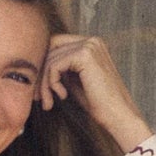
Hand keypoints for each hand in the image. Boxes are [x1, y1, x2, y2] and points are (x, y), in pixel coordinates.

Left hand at [39, 34, 151, 153]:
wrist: (118, 115)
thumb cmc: (99, 104)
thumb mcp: (76, 82)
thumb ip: (64, 71)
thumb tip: (42, 67)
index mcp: (91, 45)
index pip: (57, 45)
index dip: (44, 65)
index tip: (39, 90)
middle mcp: (91, 40)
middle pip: (51, 48)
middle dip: (40, 74)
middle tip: (37, 97)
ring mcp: (90, 45)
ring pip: (51, 58)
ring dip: (44, 84)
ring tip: (48, 103)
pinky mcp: (85, 55)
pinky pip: (55, 65)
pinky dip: (52, 83)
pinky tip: (62, 96)